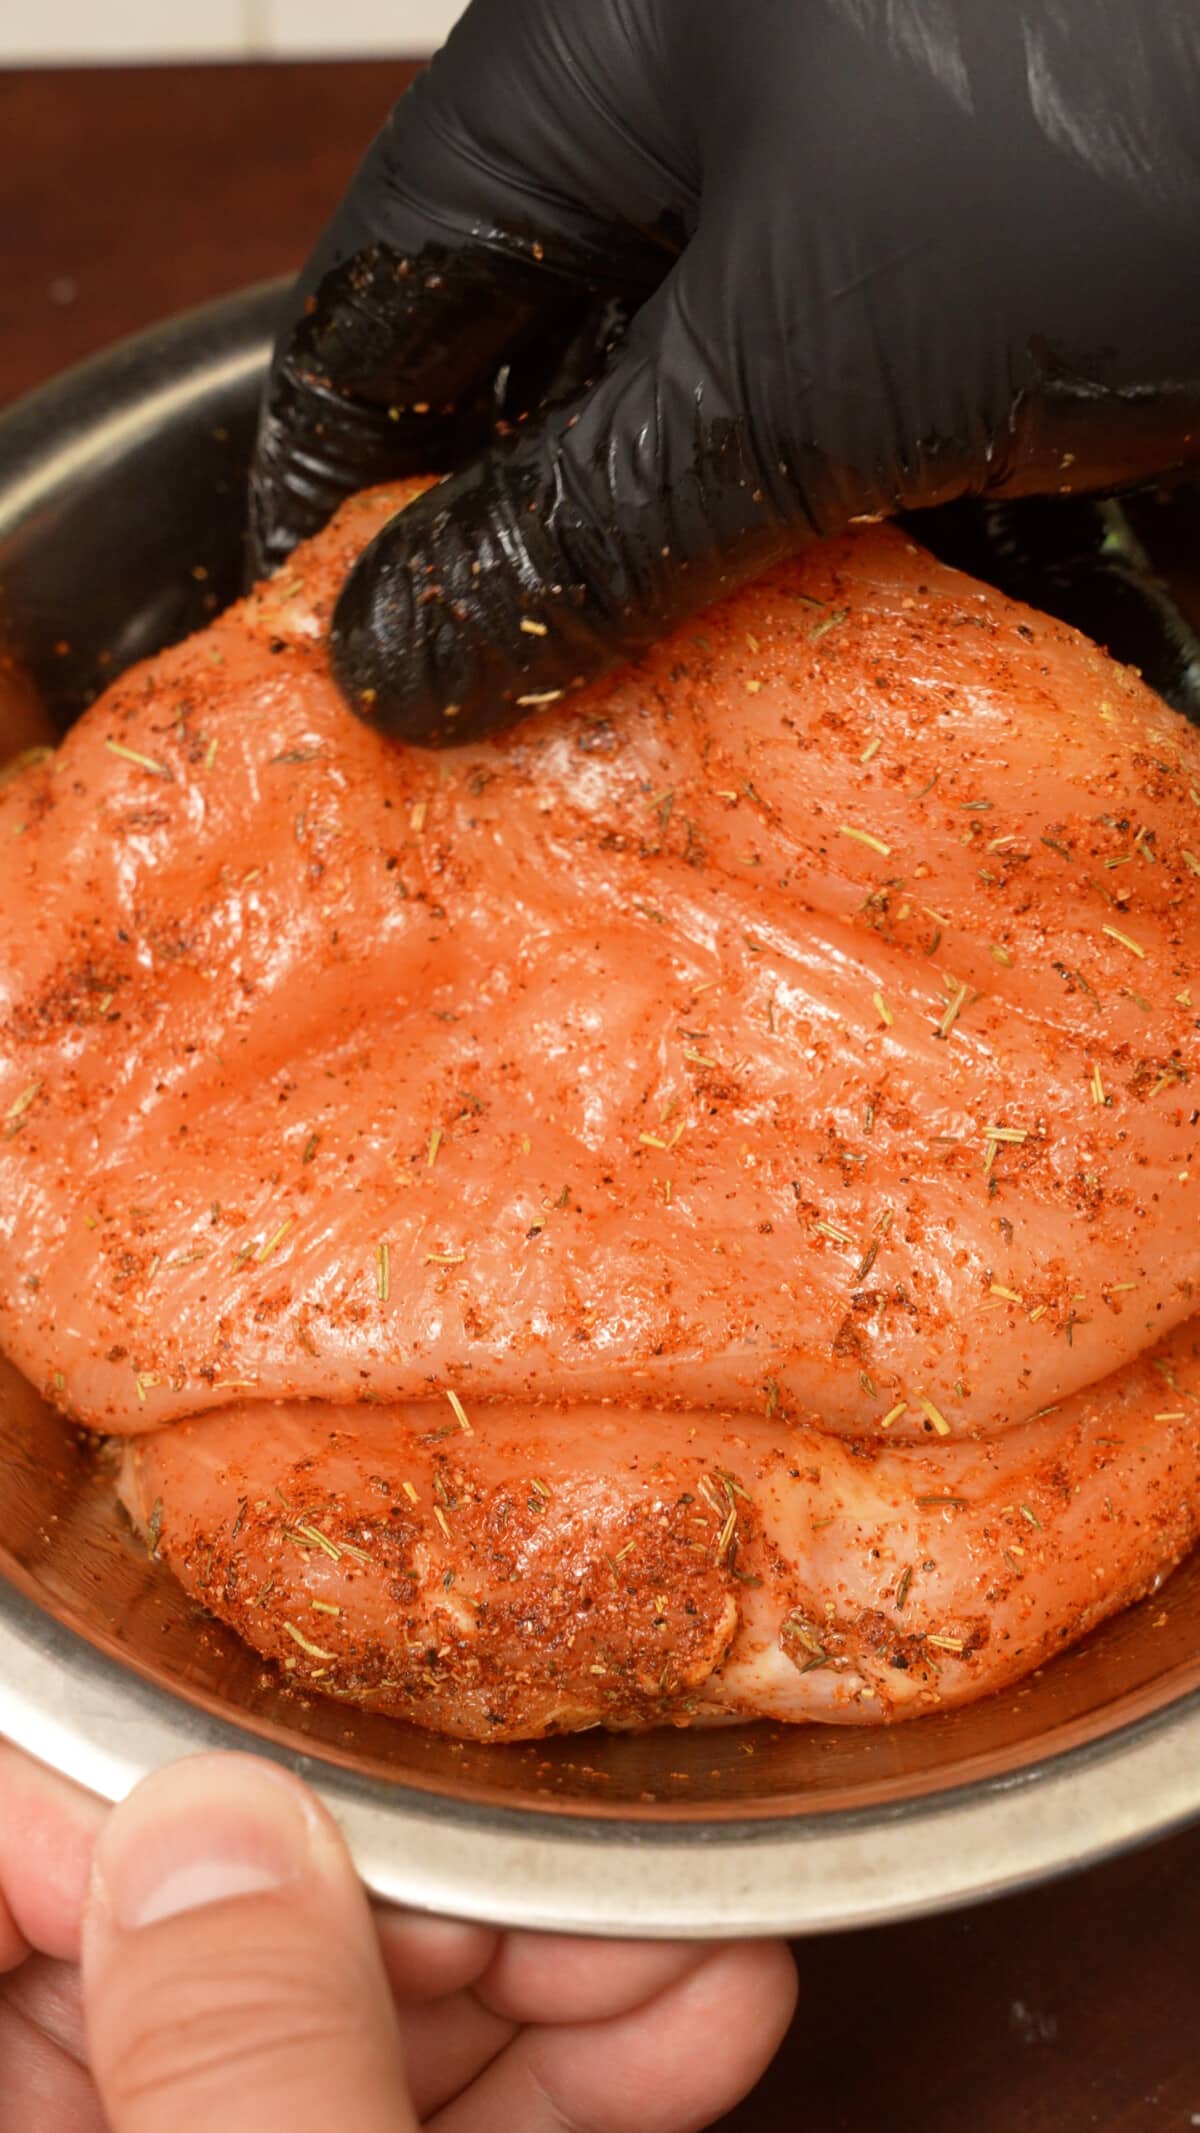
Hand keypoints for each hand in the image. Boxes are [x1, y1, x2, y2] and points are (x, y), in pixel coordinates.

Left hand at [1, 1744, 796, 2131]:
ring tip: (679, 1900)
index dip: (110, 1781)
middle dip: (403, 1863)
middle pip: (184, 1932)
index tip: (272, 1749)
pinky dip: (569, 2064)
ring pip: (338, 2014)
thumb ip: (238, 2069)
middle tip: (544, 1822)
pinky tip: (691, 2005)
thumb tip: (222, 1827)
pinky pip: (428, 2111)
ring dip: (531, 1950)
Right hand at [250, 0, 1199, 745]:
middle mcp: (725, 134)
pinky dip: (881, 590)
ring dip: (715, 604)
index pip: (383, 303)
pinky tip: (882, 696)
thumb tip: (392, 660)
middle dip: (534, 572)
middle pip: (554, 387)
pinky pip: (889, 471)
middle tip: (507, 752)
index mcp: (603, 80)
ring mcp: (880, 221)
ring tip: (677, 766)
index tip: (317, 667)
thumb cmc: (1092, 115)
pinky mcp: (1012, 312)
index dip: (327, 491)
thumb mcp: (796, 360)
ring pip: (728, 446)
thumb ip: (580, 523)